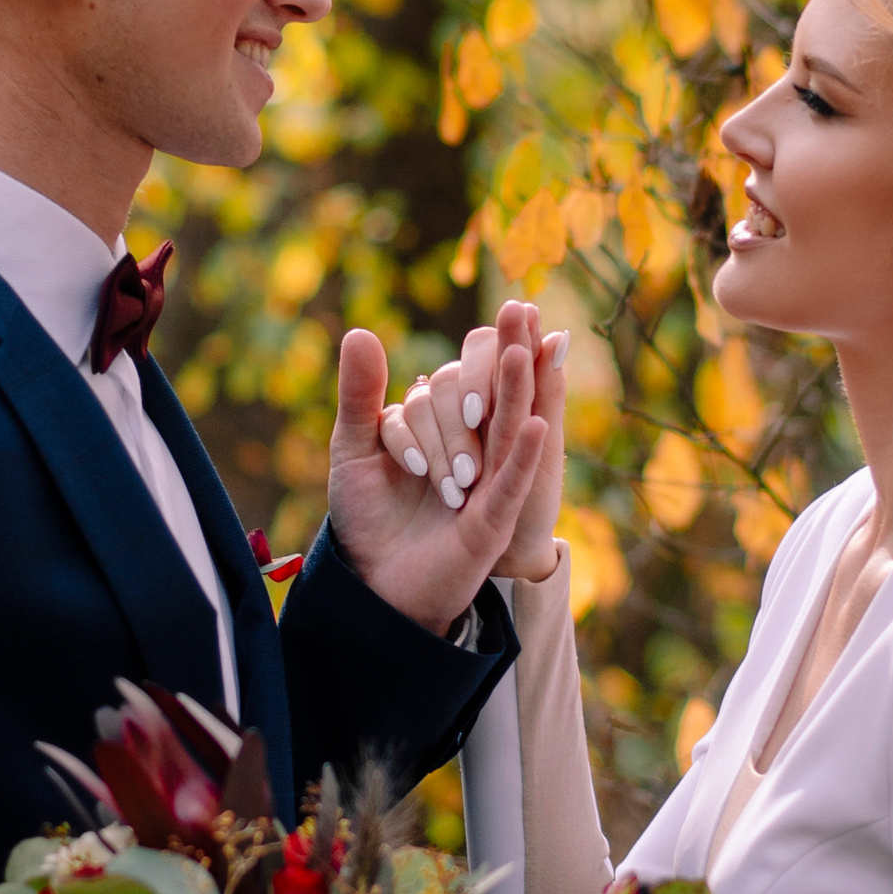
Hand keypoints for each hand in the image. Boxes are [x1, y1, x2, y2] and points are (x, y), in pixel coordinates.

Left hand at [326, 307, 549, 636]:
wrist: (375, 586)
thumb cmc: (369, 518)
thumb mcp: (354, 450)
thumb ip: (359, 395)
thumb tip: (358, 330)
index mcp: (447, 432)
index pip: (446, 390)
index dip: (430, 399)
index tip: (407, 445)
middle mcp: (475, 452)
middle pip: (493, 395)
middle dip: (503, 354)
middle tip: (521, 307)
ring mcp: (489, 485)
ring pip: (508, 429)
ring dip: (517, 389)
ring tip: (528, 347)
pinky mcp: (493, 521)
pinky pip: (513, 483)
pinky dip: (522, 455)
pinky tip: (538, 426)